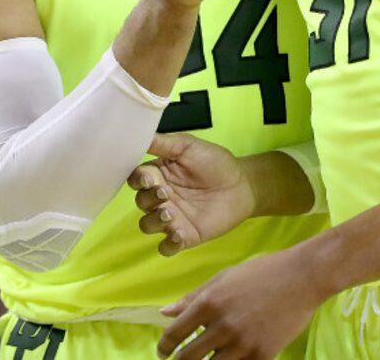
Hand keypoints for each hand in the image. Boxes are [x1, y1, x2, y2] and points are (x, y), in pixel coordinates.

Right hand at [128, 133, 255, 256]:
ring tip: (171, 214)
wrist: (243, 184)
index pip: (136, 179)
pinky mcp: (185, 235)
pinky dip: (168, 244)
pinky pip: (167, 247)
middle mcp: (161, 197)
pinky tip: (179, 234)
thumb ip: (163, 143)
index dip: (138, 180)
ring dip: (154, 221)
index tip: (149, 178)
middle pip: (140, 202)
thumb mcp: (188, 146)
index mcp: (158, 174)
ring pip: (148, 225)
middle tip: (165, 194)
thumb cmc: (215, 162)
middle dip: (148, 199)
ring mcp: (171, 218)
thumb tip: (140, 133)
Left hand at [158, 249, 319, 358]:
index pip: (174, 334)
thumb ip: (192, 297)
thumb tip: (164, 313)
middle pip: (188, 358)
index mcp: (209, 303)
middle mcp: (223, 325)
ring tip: (207, 359)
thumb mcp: (223, 278)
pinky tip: (231, 359)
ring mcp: (244, 343)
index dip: (164, 347)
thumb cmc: (261, 272)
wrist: (302, 277)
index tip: (163, 352)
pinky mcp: (263, 355)